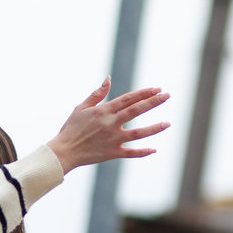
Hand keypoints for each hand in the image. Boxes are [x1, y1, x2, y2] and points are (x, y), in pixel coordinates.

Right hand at [48, 78, 169, 173]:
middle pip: (136, 110)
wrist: (64, 151)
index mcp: (104, 110)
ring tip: (168, 123)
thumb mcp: (81, 107)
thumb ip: (97, 94)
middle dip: (153, 102)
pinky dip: (143, 152)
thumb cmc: (71, 128)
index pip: (128, 98)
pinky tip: (154, 149)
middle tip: (167, 96)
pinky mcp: (112, 153)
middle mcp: (111, 123)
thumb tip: (109, 79)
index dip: (144, 93)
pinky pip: (131, 152)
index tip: (157, 88)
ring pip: (138, 133)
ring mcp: (113, 139)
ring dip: (154, 128)